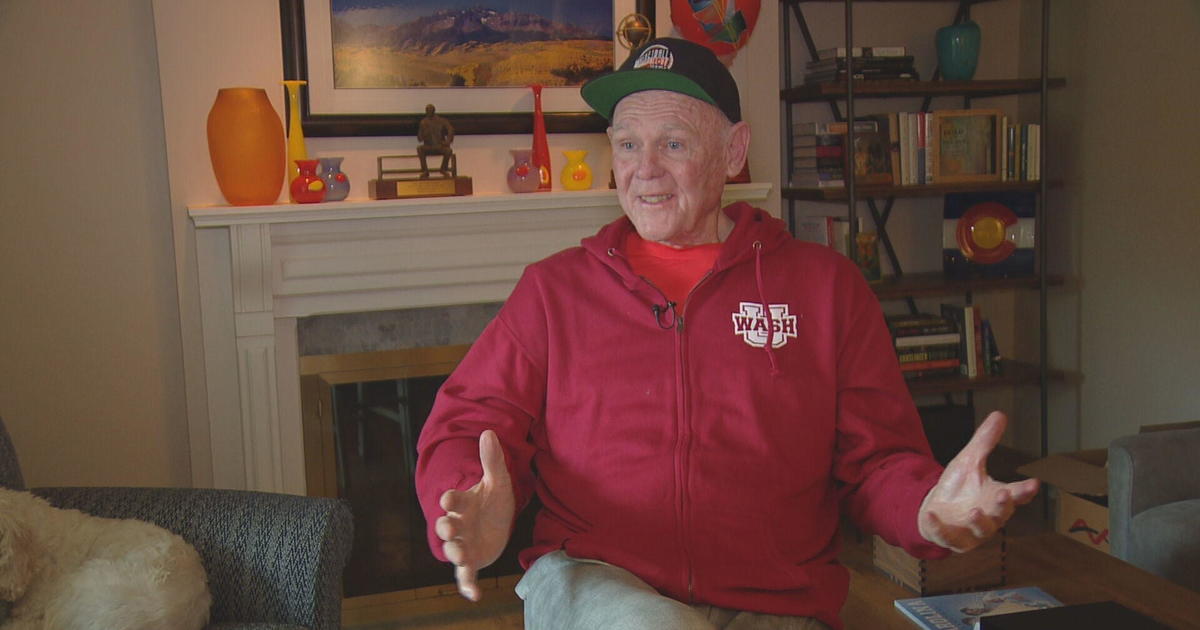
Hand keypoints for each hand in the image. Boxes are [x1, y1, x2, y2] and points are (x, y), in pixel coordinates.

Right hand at [434, 430, 515, 600]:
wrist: (498, 522)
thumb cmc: (494, 500)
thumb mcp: (498, 481)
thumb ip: (492, 460)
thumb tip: (489, 432)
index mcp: (463, 503)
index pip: (452, 500)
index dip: (450, 499)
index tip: (449, 498)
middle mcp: (459, 525)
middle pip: (446, 526)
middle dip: (446, 528)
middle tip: (449, 528)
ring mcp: (464, 544)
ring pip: (453, 550)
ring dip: (455, 553)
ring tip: (461, 555)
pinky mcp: (472, 562)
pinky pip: (466, 576)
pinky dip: (467, 586)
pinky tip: (475, 595)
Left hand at [918, 411, 1039, 552]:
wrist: (936, 509)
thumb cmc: (959, 487)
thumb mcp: (969, 460)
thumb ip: (985, 441)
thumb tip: (1000, 414)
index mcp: (997, 498)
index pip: (1016, 494)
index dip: (1025, 490)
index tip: (1034, 483)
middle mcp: (989, 517)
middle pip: (1001, 514)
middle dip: (1003, 506)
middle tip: (1004, 494)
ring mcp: (971, 531)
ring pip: (981, 530)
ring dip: (979, 522)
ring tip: (975, 511)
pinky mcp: (952, 539)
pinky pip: (946, 536)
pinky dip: (939, 528)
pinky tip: (932, 514)